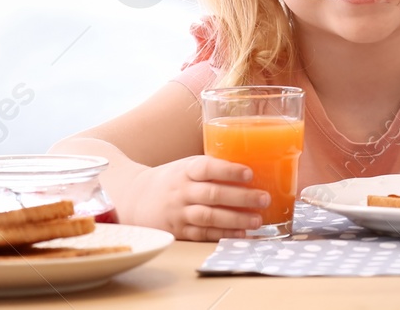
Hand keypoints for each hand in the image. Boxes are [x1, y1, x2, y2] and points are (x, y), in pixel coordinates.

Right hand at [124, 156, 267, 241]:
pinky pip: (202, 233)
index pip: (207, 167)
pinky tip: (240, 234)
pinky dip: (222, 234)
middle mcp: (181, 191)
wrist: (134, 198)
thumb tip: (255, 166)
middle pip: (212, 194)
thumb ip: (212, 168)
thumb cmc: (172, 179)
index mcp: (186, 170)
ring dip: (235, 219)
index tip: (250, 173)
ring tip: (257, 220)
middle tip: (264, 198)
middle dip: (241, 197)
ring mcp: (178, 212)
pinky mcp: (178, 231)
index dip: (228, 170)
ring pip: (208, 216)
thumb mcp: (187, 166)